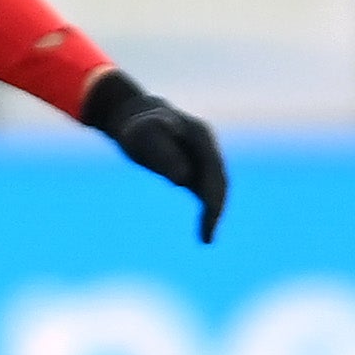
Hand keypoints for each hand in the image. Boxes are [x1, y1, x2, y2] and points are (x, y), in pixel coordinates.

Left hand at [84, 68, 226, 243]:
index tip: (210, 216)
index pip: (214, 172)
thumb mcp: (142, 134)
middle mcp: (207, 148)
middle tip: (207, 237)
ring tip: (206, 238)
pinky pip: (204, 189)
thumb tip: (182, 179)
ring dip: (213, 212)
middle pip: (219, 182)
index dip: (213, 196)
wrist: (135, 116)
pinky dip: (206, 207)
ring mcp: (202, 157)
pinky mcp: (193, 167)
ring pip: (215, 188)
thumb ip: (162, 153)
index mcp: (202, 137)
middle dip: (216, 209)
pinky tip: (202, 229)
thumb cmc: (137, 126)